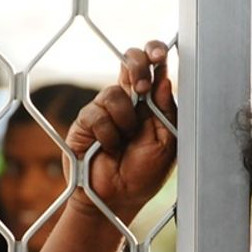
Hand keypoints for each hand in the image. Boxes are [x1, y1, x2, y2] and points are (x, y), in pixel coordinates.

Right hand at [66, 40, 176, 222]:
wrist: (117, 199)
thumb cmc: (144, 174)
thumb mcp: (167, 144)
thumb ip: (166, 112)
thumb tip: (165, 79)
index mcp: (150, 102)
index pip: (153, 66)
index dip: (154, 52)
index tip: (159, 55)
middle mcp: (127, 100)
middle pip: (129, 61)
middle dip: (137, 66)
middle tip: (142, 89)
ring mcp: (104, 109)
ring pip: (114, 92)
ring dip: (124, 120)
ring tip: (125, 142)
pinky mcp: (85, 122)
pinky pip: (96, 114)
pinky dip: (107, 134)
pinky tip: (108, 148)